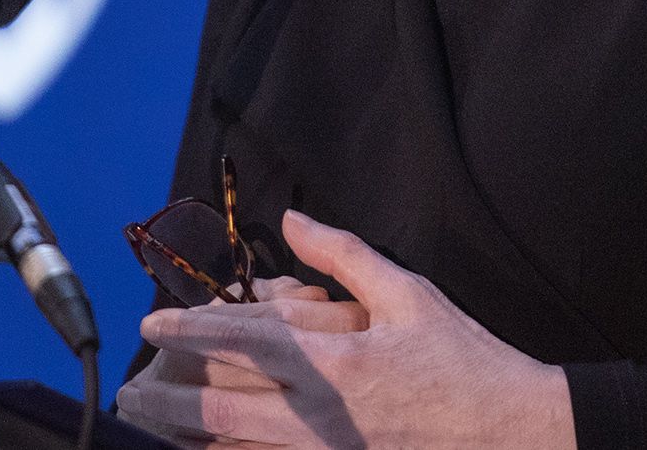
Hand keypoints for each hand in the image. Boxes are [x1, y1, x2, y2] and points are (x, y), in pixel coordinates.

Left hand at [114, 210, 574, 448]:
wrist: (512, 434)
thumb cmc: (462, 360)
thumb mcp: (408, 293)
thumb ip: (343, 255)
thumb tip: (295, 218)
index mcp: (339, 359)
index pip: (246, 339)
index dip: (192, 328)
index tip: (152, 322)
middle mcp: (325, 412)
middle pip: (225, 404)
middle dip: (171, 392)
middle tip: (133, 383)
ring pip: (239, 443)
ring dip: (192, 430)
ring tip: (152, 416)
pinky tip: (209, 445)